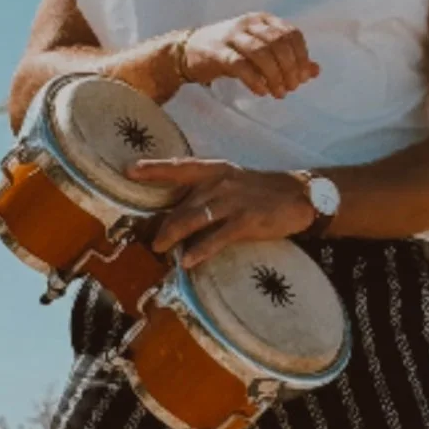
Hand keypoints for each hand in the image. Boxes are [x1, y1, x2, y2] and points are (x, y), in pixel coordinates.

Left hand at [129, 158, 314, 264]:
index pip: (179, 167)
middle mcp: (220, 183)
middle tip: (152, 241)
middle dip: (163, 225)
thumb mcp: (231, 184)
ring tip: (160, 249)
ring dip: (173, 236)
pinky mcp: (246, 221)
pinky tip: (188, 261)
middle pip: (182, 204)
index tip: (129, 171)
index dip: (154, 169)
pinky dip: (200, 250)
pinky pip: (216, 238)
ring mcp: (232, 201)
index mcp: (214, 170)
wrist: (298, 196)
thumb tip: (178, 216)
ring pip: (193, 219)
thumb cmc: (259, 191)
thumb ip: (206, 195)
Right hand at [178, 14, 319, 98]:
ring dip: (275, 75)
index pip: (291, 34)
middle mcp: (249, 24)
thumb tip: (315, 71)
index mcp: (263, 20)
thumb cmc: (230, 51)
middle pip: (278, 43)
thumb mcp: (261, 52)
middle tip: (292, 88)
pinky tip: (262, 91)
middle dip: (290, 68)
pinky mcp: (217, 52)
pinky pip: (240, 64)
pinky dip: (254, 79)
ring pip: (261, 52)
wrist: (189, 51)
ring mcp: (232, 36)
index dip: (301, 56)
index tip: (303, 77)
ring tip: (279, 93)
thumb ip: (287, 59)